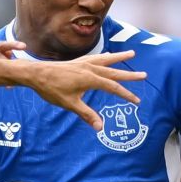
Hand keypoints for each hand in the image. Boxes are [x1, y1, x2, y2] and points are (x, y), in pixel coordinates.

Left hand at [23, 50, 145, 129]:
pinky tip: (107, 56)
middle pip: (114, 71)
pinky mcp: (77, 62)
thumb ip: (86, 114)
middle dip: (130, 74)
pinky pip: (96, 58)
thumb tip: (100, 128)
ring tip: (131, 53)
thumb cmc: (51, 89)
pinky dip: (105, 57)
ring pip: (106, 60)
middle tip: (144, 75)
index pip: (113, 87)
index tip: (136, 101)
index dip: (126, 95)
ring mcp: (83, 63)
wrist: (36, 74)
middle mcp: (89, 68)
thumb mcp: (70, 104)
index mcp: (90, 78)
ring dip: (119, 57)